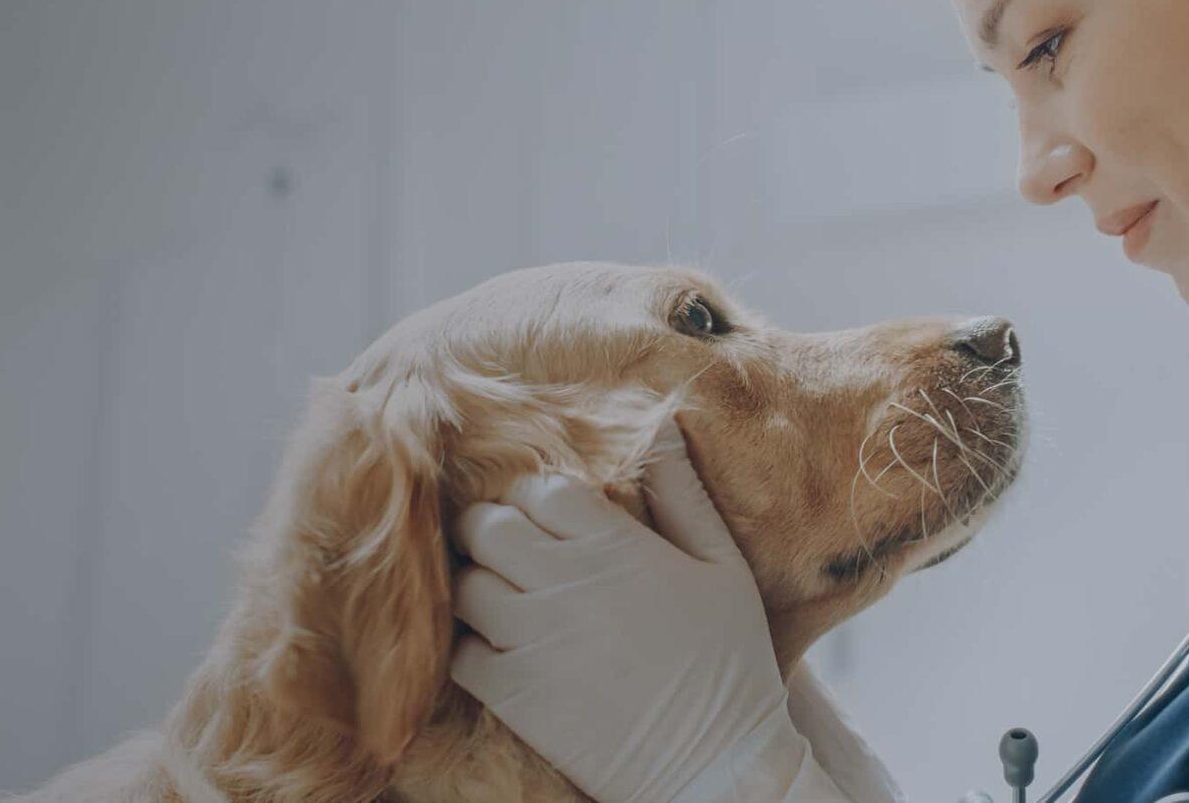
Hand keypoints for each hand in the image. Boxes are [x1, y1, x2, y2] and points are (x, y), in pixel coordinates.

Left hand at [448, 423, 862, 801]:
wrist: (718, 765)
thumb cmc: (730, 661)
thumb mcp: (722, 566)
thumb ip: (683, 493)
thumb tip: (660, 423)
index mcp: (616, 545)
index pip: (538, 487)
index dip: (537, 500)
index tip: (549, 521)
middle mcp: (566, 583)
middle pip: (485, 527)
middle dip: (492, 532)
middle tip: (512, 554)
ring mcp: (535, 639)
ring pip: (464, 586)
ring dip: (478, 588)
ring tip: (504, 602)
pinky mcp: (516, 695)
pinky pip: (459, 653)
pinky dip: (470, 649)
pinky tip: (501, 653)